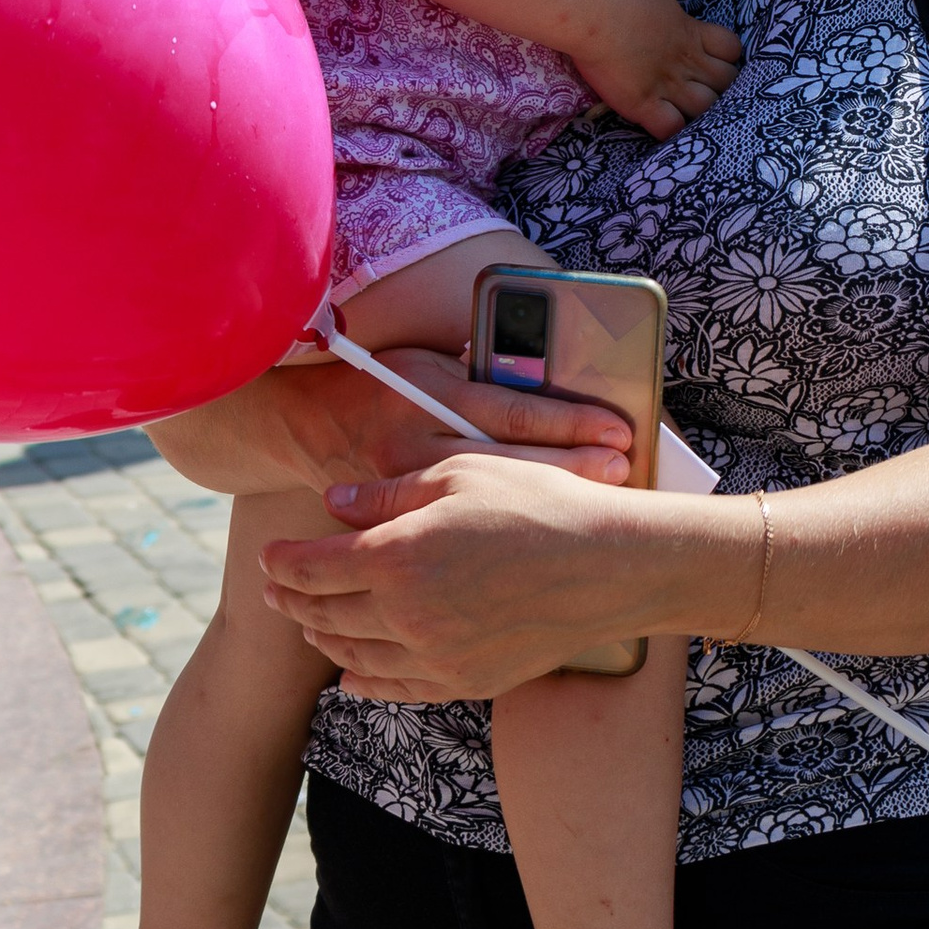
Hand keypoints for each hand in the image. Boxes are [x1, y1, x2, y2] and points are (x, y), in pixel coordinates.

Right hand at [146, 343, 630, 507]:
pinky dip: (496, 553)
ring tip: (595, 522)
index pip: (508, 409)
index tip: (618, 433)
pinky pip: (448, 542)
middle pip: (505, 465)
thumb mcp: (427, 366)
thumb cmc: (381, 386)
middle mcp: (413, 441)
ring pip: (480, 509)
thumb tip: (539, 363)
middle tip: (621, 476)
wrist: (306, 424)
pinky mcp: (390, 529)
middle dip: (568, 473)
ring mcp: (400, 488)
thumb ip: (475, 372)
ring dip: (541, 515)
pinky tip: (535, 565)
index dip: (567, 424)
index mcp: (425, 393)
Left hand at [259, 443, 691, 699]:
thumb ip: (388, 495)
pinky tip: (350, 675)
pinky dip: (363, 680)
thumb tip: (334, 505)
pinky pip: (395, 688)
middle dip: (292, 600)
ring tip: (310, 623)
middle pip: (325, 613)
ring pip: (353, 654)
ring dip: (323, 637)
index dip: (282, 562)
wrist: (611, 568)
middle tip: (275, 589)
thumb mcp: (460, 475)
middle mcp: (405, 613)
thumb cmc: (539, 504)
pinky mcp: (463, 681)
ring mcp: (434, 655)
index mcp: (397, 555)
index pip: (313, 567)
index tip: (268, 556)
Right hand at [571, 0, 740, 139]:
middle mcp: (686, 60)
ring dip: (700, 110)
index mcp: (691, 32)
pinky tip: (660, 122)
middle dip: (721, 86)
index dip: (726, 57)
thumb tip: (672, 25)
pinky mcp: (644, 104)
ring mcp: (667, 84)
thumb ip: (674, 21)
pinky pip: (672, 128)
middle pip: (727, 81)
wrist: (593, 11)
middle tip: (701, 88)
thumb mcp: (661, 2)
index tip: (711, 60)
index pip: (732, 49)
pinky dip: (671, 129)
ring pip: (707, 107)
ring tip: (684, 109)